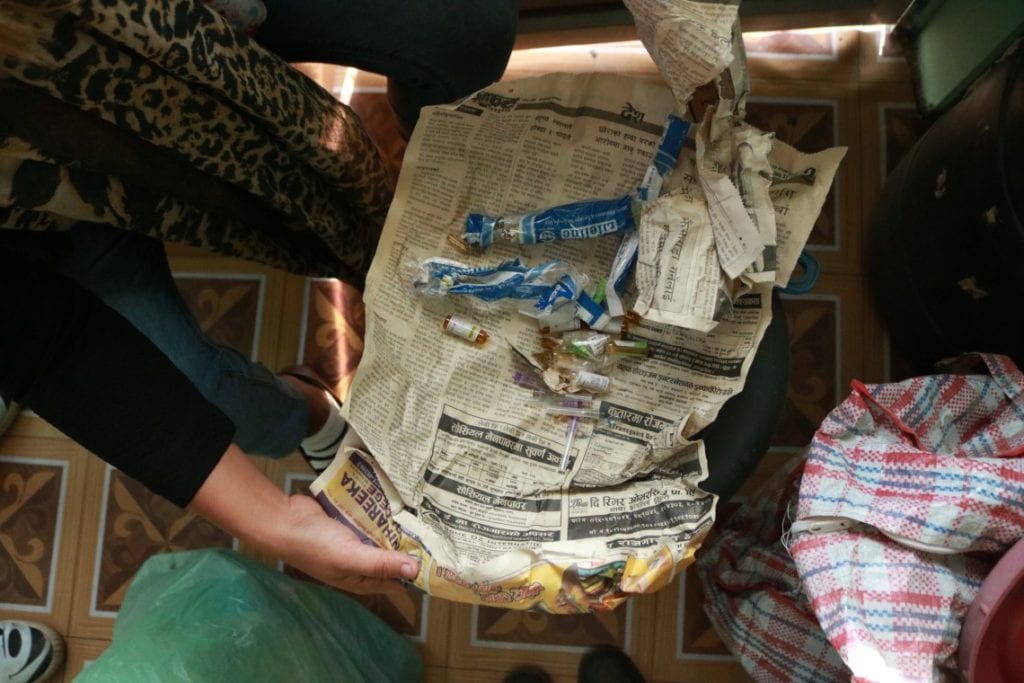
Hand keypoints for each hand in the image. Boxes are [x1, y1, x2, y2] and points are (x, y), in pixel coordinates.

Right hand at [190, 445, 418, 594]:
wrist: (284, 519)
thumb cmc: (314, 545)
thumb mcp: (350, 556)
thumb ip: (381, 563)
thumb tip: (414, 570)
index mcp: (363, 579)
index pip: (398, 580)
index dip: (418, 571)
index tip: (442, 557)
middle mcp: (363, 563)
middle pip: (395, 556)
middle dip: (413, 545)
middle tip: (440, 526)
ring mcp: (357, 541)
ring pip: (386, 535)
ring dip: (400, 526)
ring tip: (427, 511)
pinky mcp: (351, 522)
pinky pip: (373, 519)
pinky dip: (384, 512)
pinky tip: (401, 501)